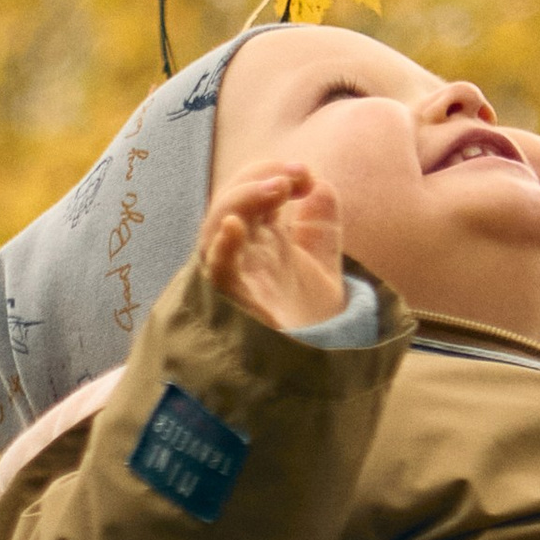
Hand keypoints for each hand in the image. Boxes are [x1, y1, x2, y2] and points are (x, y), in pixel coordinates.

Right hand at [200, 159, 348, 341]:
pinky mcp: (236, 304)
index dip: (275, 173)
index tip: (309, 177)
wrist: (317, 367)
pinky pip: (217, 273)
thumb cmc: (310, 320)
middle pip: (232, 200)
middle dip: (260, 176)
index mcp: (263, 239)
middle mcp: (246, 252)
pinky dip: (221, 247)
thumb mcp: (323, 264)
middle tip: (298, 175)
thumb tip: (322, 186)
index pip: (254, 190)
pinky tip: (235, 227)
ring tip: (278, 188)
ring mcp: (238, 275)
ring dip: (243, 199)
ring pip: (216, 226)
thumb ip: (322, 226)